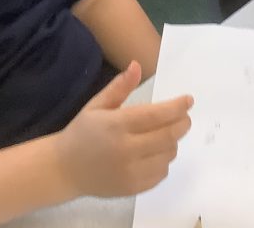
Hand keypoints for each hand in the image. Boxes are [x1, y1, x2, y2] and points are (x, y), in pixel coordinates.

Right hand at [54, 61, 192, 197]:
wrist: (65, 170)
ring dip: (173, 143)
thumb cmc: (82, 133)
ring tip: (167, 134)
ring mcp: (130, 172)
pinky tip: (157, 153)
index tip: (189, 100)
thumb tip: (137, 65)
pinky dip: (165, 161)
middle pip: (167, 136)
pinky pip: (161, 174)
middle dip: (182, 124)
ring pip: (167, 155)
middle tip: (185, 117)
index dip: (177, 107)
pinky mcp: (133, 188)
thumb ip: (119, 87)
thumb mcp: (96, 105)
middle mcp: (126, 150)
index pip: (156, 115)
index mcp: (116, 125)